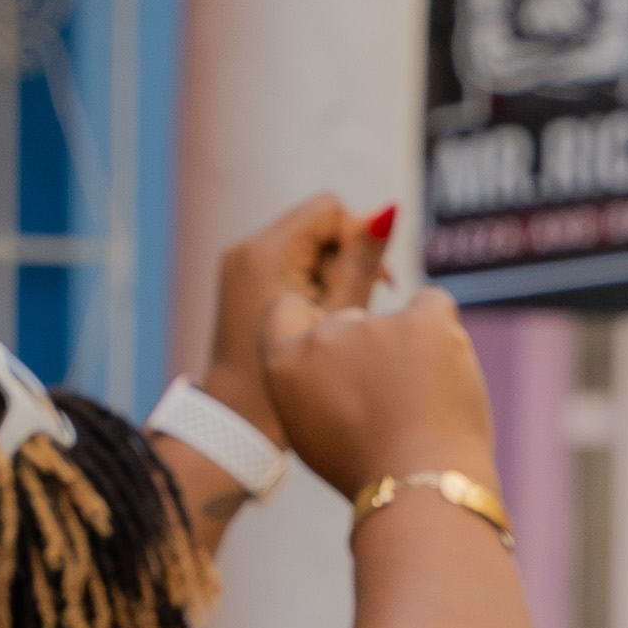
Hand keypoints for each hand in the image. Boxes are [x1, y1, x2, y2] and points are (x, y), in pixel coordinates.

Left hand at [194, 194, 371, 429]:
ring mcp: (240, 267)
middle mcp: (246, 250)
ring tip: (339, 321)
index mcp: (267, 250)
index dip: (360, 237)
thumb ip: (364, 259)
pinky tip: (323, 324)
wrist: (240, 417)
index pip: (329, 210)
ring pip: (306, 249)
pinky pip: (290, 267)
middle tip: (359, 309)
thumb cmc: (298, 372)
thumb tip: (388, 212)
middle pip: (318, 228)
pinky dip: (314, 287)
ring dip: (333, 277)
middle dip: (346, 261)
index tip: (378, 282)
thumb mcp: (342, 311)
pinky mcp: (243, 285)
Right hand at [261, 280, 500, 510]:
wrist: (420, 487)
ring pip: (396, 322)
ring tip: (424, 404)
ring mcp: (373, 326)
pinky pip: (432, 304)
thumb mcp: (311, 432)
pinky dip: (441, 330)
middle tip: (393, 402)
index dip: (313, 325)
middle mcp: (323, 337)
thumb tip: (329, 360)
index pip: (286, 311)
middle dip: (370, 353)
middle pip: (350, 322)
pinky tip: (446, 366)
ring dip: (411, 352)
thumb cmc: (369, 470)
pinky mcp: (421, 323)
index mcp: (285, 364)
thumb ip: (310, 385)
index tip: (340, 354)